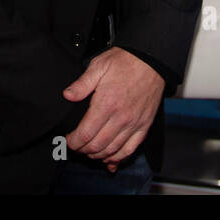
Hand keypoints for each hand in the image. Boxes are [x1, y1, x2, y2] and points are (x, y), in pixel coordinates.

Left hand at [63, 47, 162, 171]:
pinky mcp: (144, 125)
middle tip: (76, 146)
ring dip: (98, 155)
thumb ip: (82, 84)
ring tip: (89, 151)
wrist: (151, 60)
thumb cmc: (125, 61)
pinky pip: (130, 149)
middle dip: (82, 150)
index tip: (68, 140)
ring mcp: (134, 123)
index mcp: (106, 104)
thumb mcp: (99, 66)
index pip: (85, 134)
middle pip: (96, 146)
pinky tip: (110, 159)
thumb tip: (67, 95)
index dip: (73, 142)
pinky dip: (118, 158)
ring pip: (112, 150)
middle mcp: (120, 118)